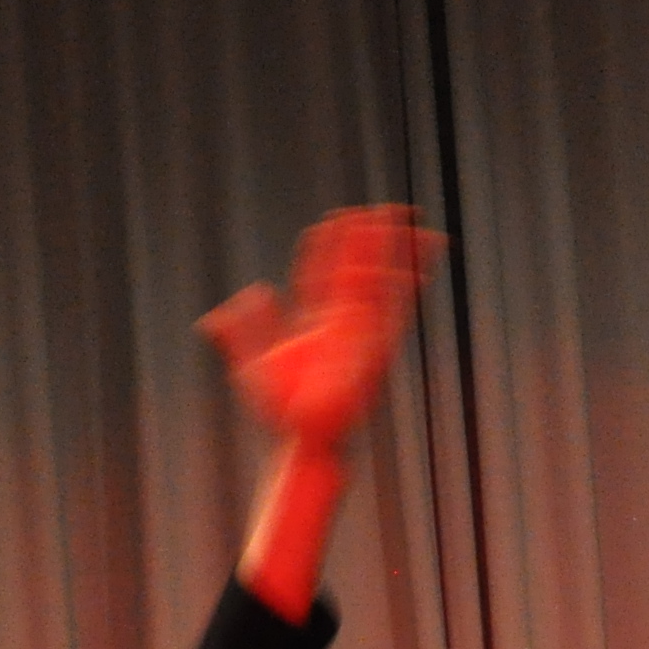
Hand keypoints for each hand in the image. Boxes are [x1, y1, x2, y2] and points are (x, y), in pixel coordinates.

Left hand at [199, 204, 439, 448]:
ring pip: (382, 279)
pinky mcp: (376, 346)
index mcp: (314, 319)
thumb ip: (241, 332)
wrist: (301, 440)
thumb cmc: (279, 412)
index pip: (325, 267)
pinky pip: (396, 308)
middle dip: (376, 235)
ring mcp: (361, 331)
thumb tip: (226, 309)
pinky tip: (421, 262)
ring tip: (412, 222)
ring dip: (398, 250)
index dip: (333, 240)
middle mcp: (342, 320)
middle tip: (392, 207)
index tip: (340, 216)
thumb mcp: (251, 364)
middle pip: (361, 264)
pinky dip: (409, 283)